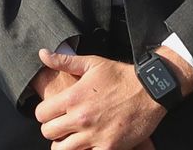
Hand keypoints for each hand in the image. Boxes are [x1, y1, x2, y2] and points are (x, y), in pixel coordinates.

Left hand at [33, 51, 166, 149]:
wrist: (151, 91)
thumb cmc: (120, 76)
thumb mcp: (92, 63)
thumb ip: (64, 61)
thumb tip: (41, 53)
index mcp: (72, 98)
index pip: (41, 114)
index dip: (44, 114)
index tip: (52, 113)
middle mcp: (80, 118)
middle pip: (48, 133)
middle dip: (52, 130)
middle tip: (61, 126)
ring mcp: (94, 135)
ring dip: (64, 144)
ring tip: (71, 138)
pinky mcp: (109, 148)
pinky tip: (87, 145)